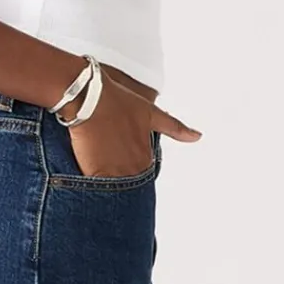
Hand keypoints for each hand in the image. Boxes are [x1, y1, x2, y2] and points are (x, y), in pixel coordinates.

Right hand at [61, 74, 201, 177]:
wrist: (89, 96)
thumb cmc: (118, 101)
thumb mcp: (151, 113)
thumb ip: (175, 128)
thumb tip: (198, 136)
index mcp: (146, 156)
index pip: (141, 175)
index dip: (128, 166)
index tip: (118, 154)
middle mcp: (133, 168)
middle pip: (125, 183)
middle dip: (117, 175)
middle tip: (104, 154)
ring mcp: (113, 172)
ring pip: (110, 187)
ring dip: (103, 179)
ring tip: (94, 158)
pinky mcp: (94, 172)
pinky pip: (92, 186)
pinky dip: (90, 179)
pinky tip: (85, 163)